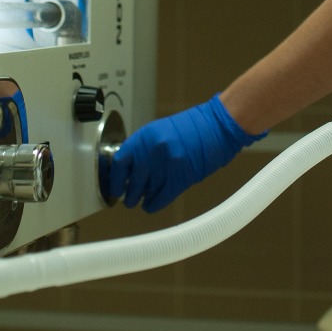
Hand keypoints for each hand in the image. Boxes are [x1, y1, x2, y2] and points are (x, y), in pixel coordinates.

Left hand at [102, 94, 264, 212]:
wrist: (217, 125)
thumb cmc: (192, 127)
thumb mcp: (159, 131)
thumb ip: (143, 148)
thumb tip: (128, 170)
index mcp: (145, 137)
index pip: (119, 163)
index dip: (114, 179)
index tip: (114, 188)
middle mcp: (153, 151)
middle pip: (132, 182)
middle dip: (129, 194)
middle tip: (128, 198)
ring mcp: (167, 166)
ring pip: (145, 193)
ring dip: (140, 200)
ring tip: (140, 201)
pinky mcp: (181, 178)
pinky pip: (159, 199)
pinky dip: (153, 205)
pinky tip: (151, 205)